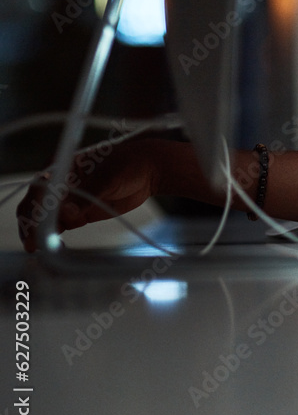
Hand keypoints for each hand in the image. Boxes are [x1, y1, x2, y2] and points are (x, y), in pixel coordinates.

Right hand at [16, 138, 161, 251]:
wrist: (148, 171)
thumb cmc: (128, 164)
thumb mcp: (108, 177)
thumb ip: (87, 195)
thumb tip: (66, 213)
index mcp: (60, 166)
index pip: (39, 189)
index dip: (34, 208)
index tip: (35, 225)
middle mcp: (58, 184)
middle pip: (36, 206)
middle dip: (32, 225)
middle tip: (34, 245)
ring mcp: (67, 200)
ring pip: (45, 219)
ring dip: (41, 234)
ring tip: (45, 250)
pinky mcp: (78, 214)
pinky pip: (60, 226)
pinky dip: (54, 237)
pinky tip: (55, 248)